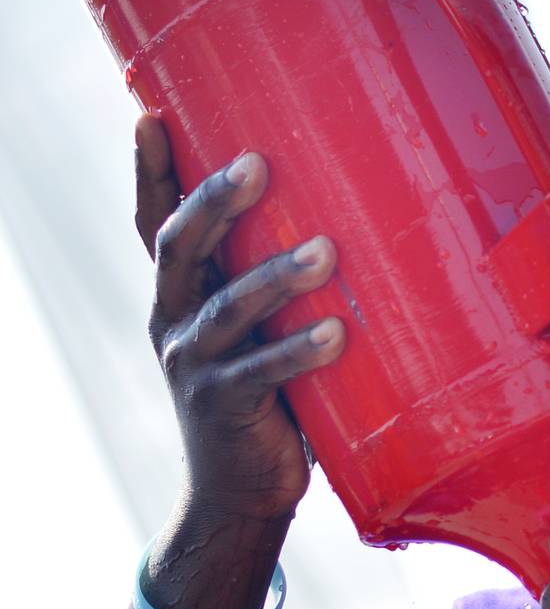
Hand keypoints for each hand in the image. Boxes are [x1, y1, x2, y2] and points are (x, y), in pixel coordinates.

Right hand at [135, 114, 344, 523]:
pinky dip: (299, 350)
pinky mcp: (225, 406)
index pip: (156, 224)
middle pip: (181, 249)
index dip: (151, 174)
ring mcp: (195, 365)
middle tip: (258, 164)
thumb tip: (339, 214)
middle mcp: (175, 322)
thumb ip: (272, 285)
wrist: (240, 492)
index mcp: (179, 297)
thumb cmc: (267, 395)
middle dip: (216, 202)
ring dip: (276, 276)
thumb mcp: (258, 331)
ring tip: (325, 251)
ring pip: (227, 308)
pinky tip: (336, 333)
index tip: (151, 116)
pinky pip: (262, 372)